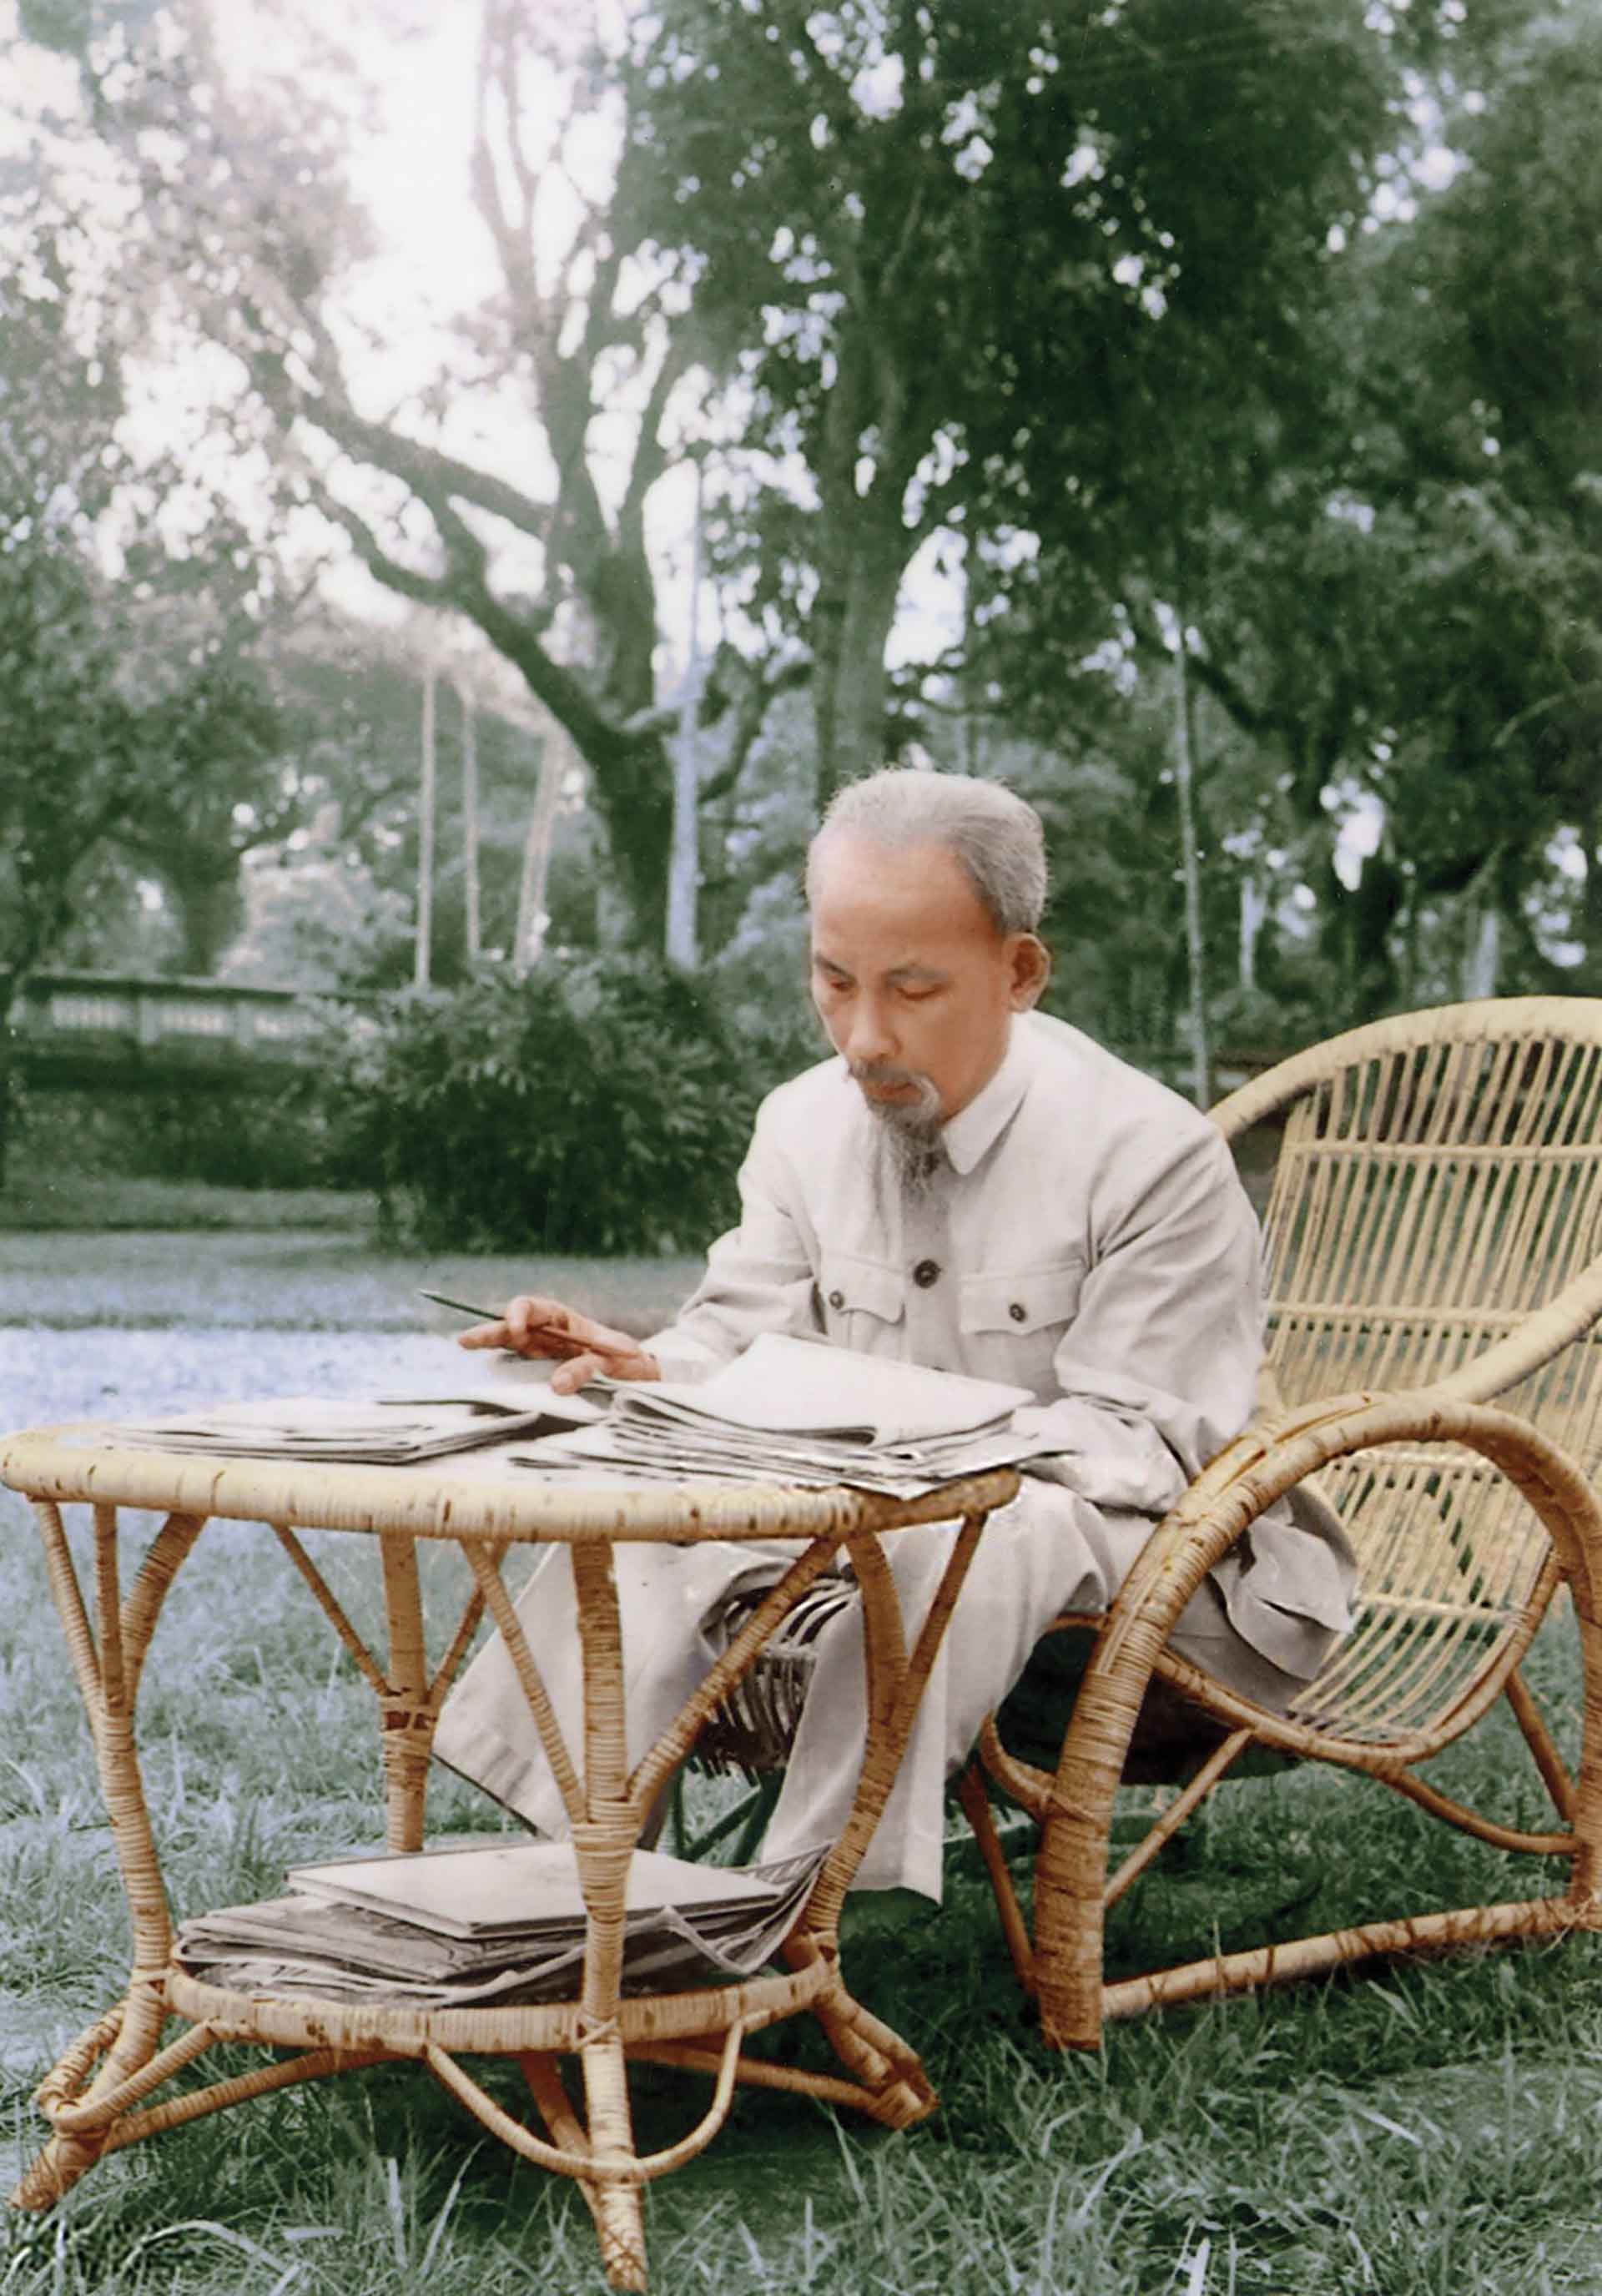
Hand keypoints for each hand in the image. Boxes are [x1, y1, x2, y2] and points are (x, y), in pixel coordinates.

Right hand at [459, 1294, 661, 1394]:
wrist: (640, 1378)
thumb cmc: (628, 1361)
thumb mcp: (615, 1360)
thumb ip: (587, 1368)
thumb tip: (556, 1386)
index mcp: (563, 1319)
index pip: (532, 1307)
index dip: (518, 1314)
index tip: (516, 1331)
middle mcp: (547, 1334)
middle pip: (511, 1326)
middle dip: (489, 1331)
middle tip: (466, 1341)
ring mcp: (542, 1356)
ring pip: (509, 1347)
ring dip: (489, 1346)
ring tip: (464, 1345)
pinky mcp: (543, 1376)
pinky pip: (519, 1371)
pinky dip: (502, 1371)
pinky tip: (484, 1377)